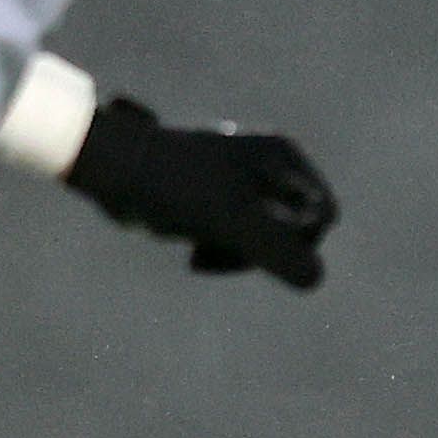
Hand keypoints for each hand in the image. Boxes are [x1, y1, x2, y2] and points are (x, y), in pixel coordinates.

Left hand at [65, 96, 336, 287]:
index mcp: (282, 158)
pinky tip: (194, 251)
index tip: (253, 246)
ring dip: (239, 255)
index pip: (322, 216)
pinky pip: (240, 238)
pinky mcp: (219, 200)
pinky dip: (222, 250)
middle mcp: (269, 166)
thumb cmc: (176, 188)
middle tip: (221, 251)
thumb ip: (280, 251)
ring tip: (202, 252)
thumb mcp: (233, 223)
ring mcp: (244, 183)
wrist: (115, 170)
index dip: (296, 243)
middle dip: (263, 251)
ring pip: (267, 239)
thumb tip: (314, 278)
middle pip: (296, 231)